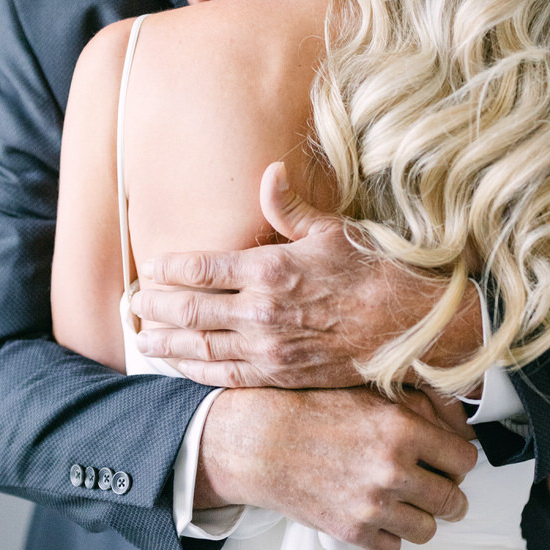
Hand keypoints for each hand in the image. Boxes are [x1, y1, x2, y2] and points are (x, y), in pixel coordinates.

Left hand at [134, 162, 463, 388]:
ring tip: (144, 339)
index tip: (149, 268)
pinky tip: (181, 368)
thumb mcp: (333, 229)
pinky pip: (227, 376)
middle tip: (135, 304)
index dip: (168, 270)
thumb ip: (290, 206)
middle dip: (156, 308)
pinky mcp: (283, 376)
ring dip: (167, 344)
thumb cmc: (376, 271)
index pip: (200, 269)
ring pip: (201, 349)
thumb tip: (267, 173)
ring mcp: (271, 349)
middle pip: (190, 312)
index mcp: (270, 271)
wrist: (414, 326)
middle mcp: (263, 313)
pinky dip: (197, 373)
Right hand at [195, 384, 476, 549]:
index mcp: (403, 430)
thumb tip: (463, 428)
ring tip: (406, 502)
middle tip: (436, 488)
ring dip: (421, 517)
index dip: (458, 461)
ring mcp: (373, 505)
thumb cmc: (314, 412)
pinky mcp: (352, 531)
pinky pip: (394, 547)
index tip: (449, 462)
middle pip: (453, 501)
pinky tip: (378, 514)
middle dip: (448, 495)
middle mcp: (392, 470)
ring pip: (428, 529)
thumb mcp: (374, 393)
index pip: (465, 460)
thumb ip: (425, 408)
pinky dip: (389, 534)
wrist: (262, 442)